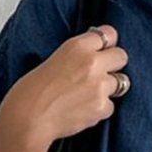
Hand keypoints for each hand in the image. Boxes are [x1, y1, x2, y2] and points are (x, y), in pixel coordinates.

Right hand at [0, 25, 129, 151]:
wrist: (30, 116)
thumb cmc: (34, 90)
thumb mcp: (55, 58)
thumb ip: (79, 54)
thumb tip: (96, 55)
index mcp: (78, 45)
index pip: (108, 34)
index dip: (107, 44)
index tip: (104, 50)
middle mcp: (92, 63)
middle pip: (121, 56)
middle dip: (114, 65)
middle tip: (101, 74)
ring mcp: (99, 86)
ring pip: (121, 83)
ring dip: (109, 89)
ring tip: (89, 95)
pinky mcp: (101, 107)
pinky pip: (111, 107)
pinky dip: (100, 110)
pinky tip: (84, 110)